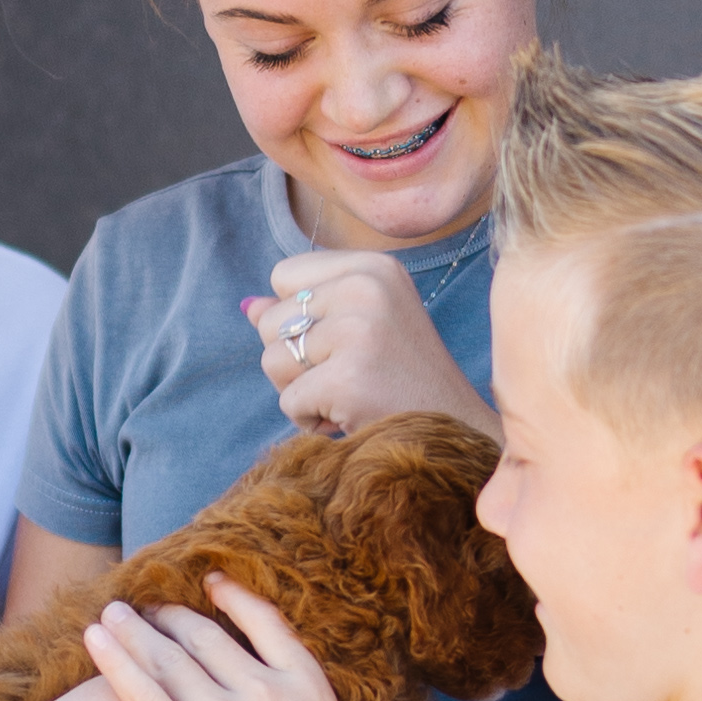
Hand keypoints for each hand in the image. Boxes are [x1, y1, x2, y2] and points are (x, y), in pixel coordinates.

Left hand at [79, 584, 386, 700]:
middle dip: (173, 618)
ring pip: (167, 657)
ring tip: (113, 614)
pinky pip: (140, 692)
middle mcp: (263, 690)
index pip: (266, 624)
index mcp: (310, 690)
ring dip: (136, 630)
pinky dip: (114, 659)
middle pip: (206, 637)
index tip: (212, 585)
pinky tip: (93, 638)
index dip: (234, 600)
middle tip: (151, 609)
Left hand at [242, 250, 494, 441]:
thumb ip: (304, 311)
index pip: (284, 275)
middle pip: (271, 320)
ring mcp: (359, 331)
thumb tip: (247, 306)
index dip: (300, 317)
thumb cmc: (403, 382)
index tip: (346, 340)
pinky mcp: (349, 377)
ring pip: (272, 360)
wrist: (454, 434)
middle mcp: (367, 287)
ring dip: (300, 391)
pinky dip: (310, 420)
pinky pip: (288, 402)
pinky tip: (351, 417)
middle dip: (295, 360)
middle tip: (348, 376)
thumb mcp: (360, 328)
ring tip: (348, 395)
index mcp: (373, 266)